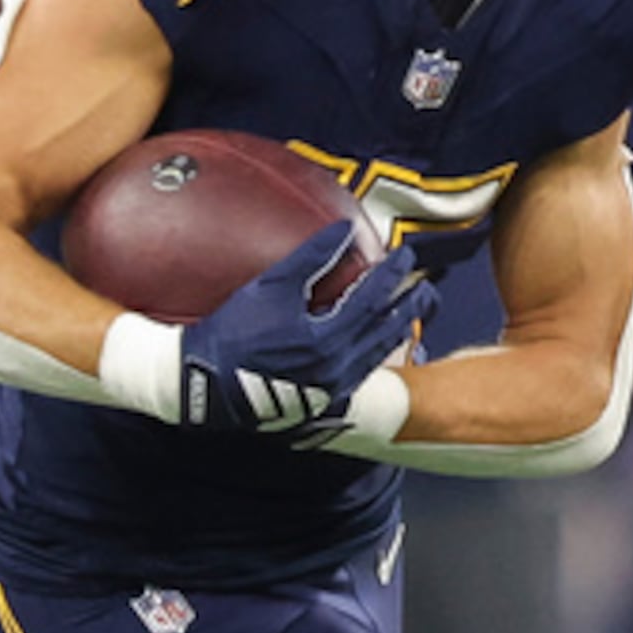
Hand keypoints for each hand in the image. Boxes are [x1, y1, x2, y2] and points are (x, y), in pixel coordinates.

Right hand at [176, 228, 431, 439]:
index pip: (373, 299)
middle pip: (385, 331)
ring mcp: (331, 389)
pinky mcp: (321, 403)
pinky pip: (361, 375)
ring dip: (398, 332)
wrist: (205, 385)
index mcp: (327, 339)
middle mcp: (337, 368)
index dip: (392, 274)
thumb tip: (343, 230)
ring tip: (412, 315)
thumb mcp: (271, 287)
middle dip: (408, 305)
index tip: (406, 255)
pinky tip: (379, 348)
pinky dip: (376, 356)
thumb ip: (311, 258)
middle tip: (427, 287)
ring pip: (376, 356)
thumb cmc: (233, 333)